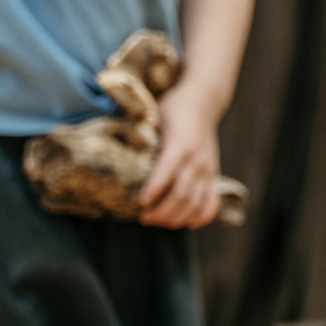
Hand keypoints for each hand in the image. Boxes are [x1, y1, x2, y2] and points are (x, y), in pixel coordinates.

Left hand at [140, 86, 224, 228]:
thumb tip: (112, 150)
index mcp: (180, 144)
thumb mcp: (154, 116)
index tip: (141, 202)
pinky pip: (211, 203)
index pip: (168, 171)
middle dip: (162, 211)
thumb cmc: (173, 109)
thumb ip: (142, 135)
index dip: (155, 189)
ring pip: (195, 203)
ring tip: (158, 221)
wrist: (203, 102)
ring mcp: (207, 169)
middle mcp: (196, 159)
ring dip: (176, 217)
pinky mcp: (213, 175)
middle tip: (144, 217)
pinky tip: (187, 223)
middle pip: (182, 194)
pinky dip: (201, 217)